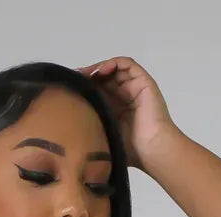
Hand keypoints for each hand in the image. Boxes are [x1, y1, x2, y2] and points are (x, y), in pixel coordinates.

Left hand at [76, 56, 176, 171]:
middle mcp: (124, 96)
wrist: (151, 149)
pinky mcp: (143, 82)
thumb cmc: (130, 149)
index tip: (69, 89)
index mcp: (115, 109)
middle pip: (104, 78)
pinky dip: (114, 63)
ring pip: (114, 69)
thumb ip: (93, 124)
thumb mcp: (104, 134)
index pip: (98, 91)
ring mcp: (134, 87)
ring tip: (86, 74)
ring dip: (99, 68)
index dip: (84, 87)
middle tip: (74, 78)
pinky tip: (101, 71)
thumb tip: (70, 122)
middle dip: (88, 76)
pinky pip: (128, 65)